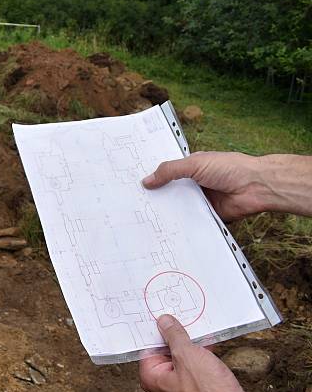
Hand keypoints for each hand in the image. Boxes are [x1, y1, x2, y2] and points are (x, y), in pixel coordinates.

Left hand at [139, 315, 255, 391]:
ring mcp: (181, 384)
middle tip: (179, 318)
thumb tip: (164, 322)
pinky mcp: (197, 385)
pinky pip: (195, 362)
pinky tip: (207, 340)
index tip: (161, 316)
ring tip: (195, 327)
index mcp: (153, 377)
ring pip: (182, 355)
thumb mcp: (188, 355)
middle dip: (175, 335)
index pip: (148, 346)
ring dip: (190, 342)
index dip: (155, 330)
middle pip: (164, 350)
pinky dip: (200, 351)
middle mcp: (164, 382)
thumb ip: (174, 336)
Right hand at [142, 151, 268, 220]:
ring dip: (169, 210)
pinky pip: (192, 220)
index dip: (153, 177)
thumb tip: (147, 180)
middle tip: (135, 203)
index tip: (135, 183)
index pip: (168, 172)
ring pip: (179, 207)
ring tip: (145, 217)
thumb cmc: (231, 168)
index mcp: (191, 167)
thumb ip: (170, 171)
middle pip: (171, 191)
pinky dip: (183, 223)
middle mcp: (195, 183)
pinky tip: (167, 227)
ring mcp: (202, 199)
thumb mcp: (194, 164)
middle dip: (157, 196)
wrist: (257, 186)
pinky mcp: (208, 214)